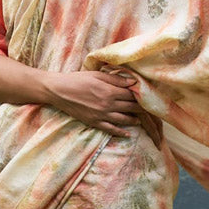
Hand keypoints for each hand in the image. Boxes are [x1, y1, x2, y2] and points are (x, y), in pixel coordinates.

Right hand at [45, 68, 162, 147]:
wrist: (59, 91)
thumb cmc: (77, 79)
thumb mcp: (97, 74)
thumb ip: (116, 79)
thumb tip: (133, 82)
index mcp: (109, 91)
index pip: (131, 94)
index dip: (141, 96)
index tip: (148, 96)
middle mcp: (108, 104)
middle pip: (130, 107)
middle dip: (141, 109)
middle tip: (150, 110)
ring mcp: (101, 115)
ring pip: (124, 120)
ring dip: (134, 120)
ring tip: (140, 120)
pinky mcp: (94, 122)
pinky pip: (111, 129)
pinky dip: (121, 132)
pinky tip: (127, 134)